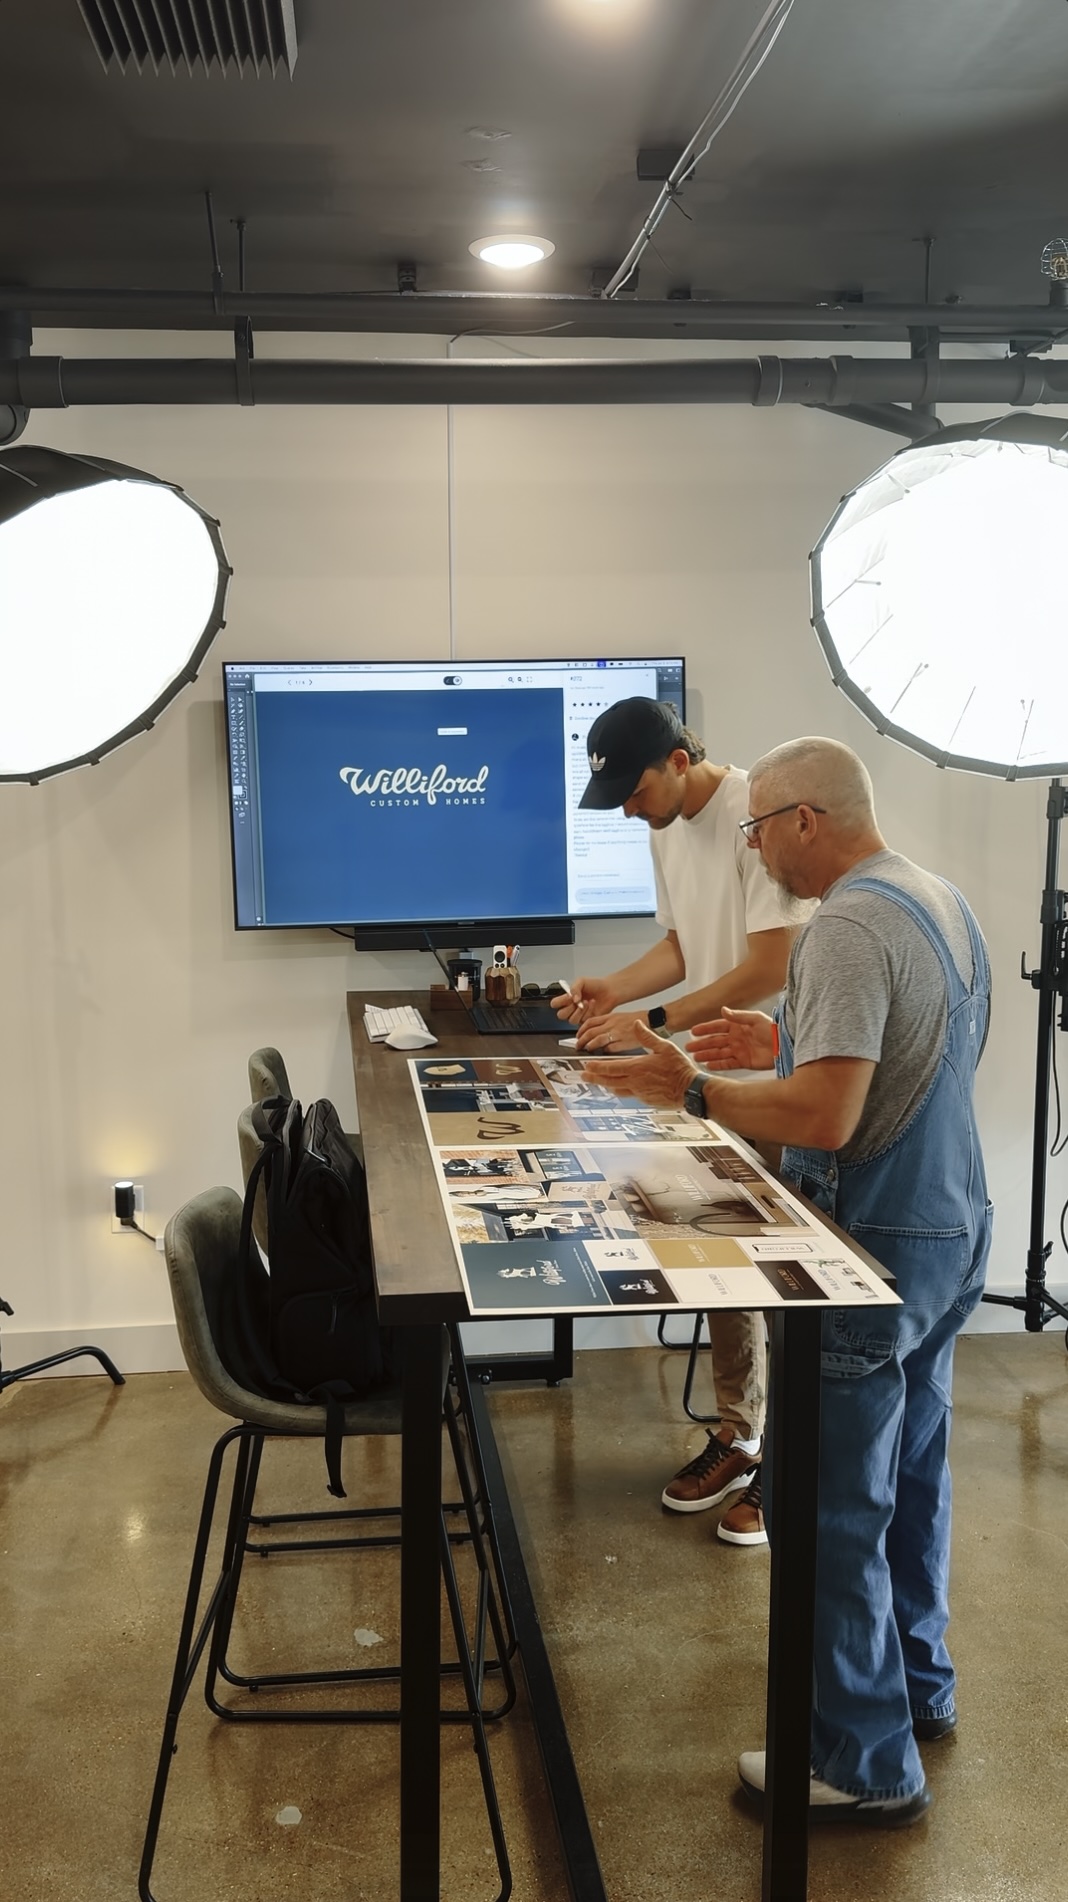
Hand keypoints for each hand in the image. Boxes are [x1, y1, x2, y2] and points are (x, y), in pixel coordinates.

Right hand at [551, 975, 616, 1024]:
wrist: (609, 990)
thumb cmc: (596, 985)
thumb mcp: (582, 981)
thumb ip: (574, 988)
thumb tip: (572, 999)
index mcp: (567, 998)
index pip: (554, 1004)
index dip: (559, 1002)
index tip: (568, 996)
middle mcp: (571, 1008)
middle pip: (561, 1015)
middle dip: (569, 1008)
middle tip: (576, 1001)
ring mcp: (579, 1015)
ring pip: (571, 1020)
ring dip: (579, 1011)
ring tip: (586, 1002)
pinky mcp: (587, 1020)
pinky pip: (583, 1021)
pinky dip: (588, 1011)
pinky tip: (592, 1004)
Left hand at [571, 1006, 647, 1051]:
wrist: (651, 1020)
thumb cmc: (636, 1020)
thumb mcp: (619, 1016)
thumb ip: (606, 1023)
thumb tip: (595, 1032)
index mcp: (610, 1017)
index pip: (589, 1022)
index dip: (581, 1030)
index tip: (578, 1035)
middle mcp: (612, 1024)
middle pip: (590, 1032)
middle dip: (581, 1040)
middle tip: (578, 1046)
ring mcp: (617, 1034)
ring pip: (597, 1040)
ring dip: (590, 1046)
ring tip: (587, 1050)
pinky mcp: (624, 1043)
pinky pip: (610, 1048)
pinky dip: (604, 1052)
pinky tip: (602, 1054)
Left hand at [580, 1020, 696, 1108]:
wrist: (690, 1090)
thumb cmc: (680, 1069)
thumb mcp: (664, 1047)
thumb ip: (647, 1036)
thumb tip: (636, 1024)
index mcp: (638, 1067)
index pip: (611, 1067)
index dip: (596, 1067)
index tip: (587, 1065)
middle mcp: (635, 1082)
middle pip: (608, 1080)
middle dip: (594, 1078)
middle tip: (584, 1076)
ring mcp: (640, 1093)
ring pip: (617, 1089)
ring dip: (605, 1085)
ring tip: (598, 1082)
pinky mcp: (645, 1100)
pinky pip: (628, 1095)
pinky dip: (620, 1090)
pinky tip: (619, 1088)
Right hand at [685, 1006, 776, 1071]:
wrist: (784, 1045)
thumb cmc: (772, 1029)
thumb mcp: (755, 1018)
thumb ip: (738, 1016)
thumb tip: (723, 1010)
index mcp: (737, 1026)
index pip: (717, 1026)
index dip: (705, 1029)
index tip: (693, 1032)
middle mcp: (736, 1038)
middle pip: (715, 1041)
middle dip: (702, 1044)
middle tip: (689, 1047)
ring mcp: (739, 1051)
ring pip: (719, 1053)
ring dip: (707, 1055)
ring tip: (695, 1057)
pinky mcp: (744, 1062)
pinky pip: (727, 1064)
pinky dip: (718, 1065)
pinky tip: (708, 1065)